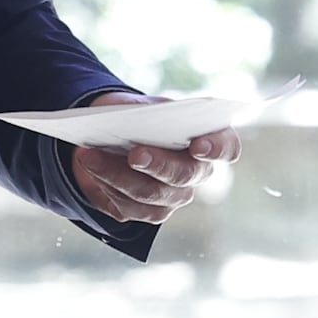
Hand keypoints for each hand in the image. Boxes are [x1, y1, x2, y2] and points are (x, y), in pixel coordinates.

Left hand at [71, 94, 236, 227]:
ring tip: (91, 156)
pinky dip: (107, 186)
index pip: (227, 147)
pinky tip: (91, 168)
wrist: (109, 135)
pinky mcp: (149, 212)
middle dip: (158, 164)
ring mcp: (175, 196)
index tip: (197, 145)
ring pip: (153, 194)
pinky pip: (131, 208)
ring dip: (118, 175)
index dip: (217, 148)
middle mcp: (197, 172)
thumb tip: (137, 123)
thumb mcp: (143, 105)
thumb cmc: (136, 117)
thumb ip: (147, 113)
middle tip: (134, 153)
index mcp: (207, 140)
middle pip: (185, 175)